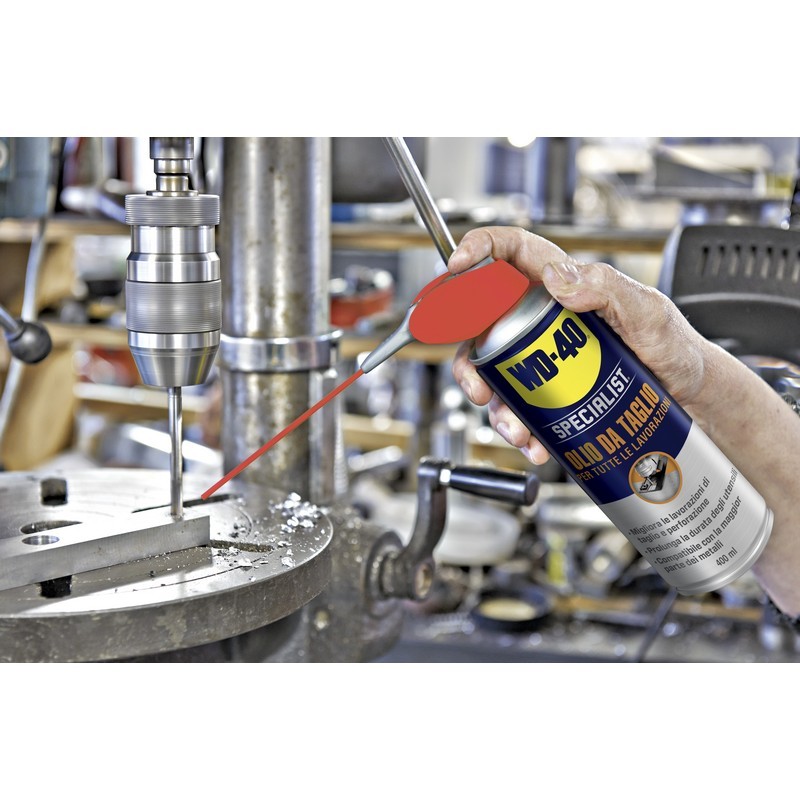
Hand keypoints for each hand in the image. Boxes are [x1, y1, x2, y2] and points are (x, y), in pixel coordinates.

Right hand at [448, 226, 712, 463]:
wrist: (687, 398)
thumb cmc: (673, 347)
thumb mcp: (649, 312)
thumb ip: (607, 286)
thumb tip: (557, 279)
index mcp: (560, 282)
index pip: (509, 251)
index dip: (477, 250)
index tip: (456, 267)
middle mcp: (540, 317)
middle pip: (480, 324)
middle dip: (469, 360)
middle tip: (479, 387)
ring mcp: (539, 355)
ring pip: (491, 373)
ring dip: (493, 406)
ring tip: (518, 431)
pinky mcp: (545, 389)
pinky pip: (514, 406)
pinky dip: (515, 428)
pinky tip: (534, 444)